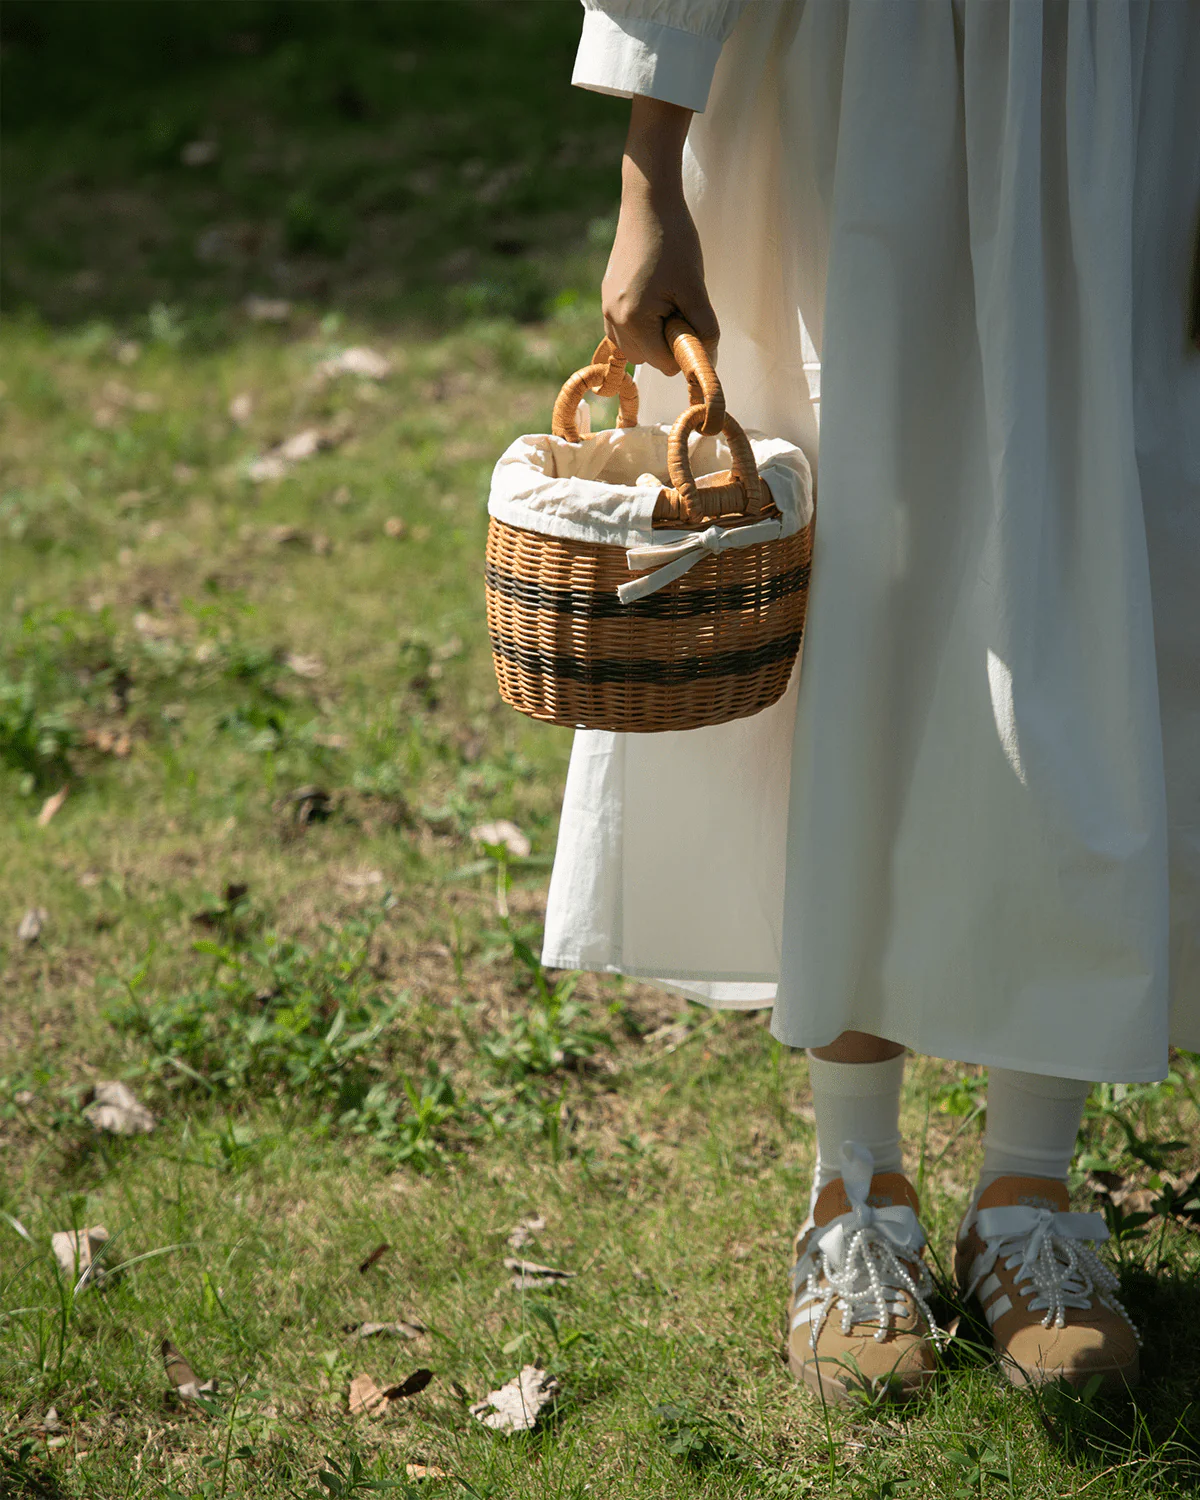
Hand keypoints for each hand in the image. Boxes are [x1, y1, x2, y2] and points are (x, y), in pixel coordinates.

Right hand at [601, 97, 718, 375]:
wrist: (648, 203)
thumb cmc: (675, 242)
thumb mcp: (696, 289)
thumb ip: (704, 330)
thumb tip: (708, 360)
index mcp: (632, 320)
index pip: (665, 365)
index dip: (686, 348)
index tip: (693, 318)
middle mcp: (612, 320)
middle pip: (649, 359)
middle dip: (669, 342)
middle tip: (680, 303)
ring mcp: (606, 309)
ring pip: (636, 348)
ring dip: (656, 335)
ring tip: (668, 299)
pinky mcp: (606, 299)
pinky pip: (625, 330)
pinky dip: (643, 325)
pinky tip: (655, 297)